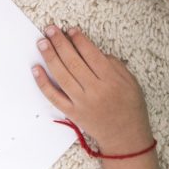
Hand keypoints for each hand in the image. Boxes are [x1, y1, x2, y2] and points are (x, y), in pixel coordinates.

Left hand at [32, 24, 152, 157]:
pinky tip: (36, 69)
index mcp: (112, 81)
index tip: (70, 29)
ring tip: (42, 43)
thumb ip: (115, 65)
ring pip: (62, 76)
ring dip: (50, 57)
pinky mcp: (72, 113)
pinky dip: (43, 83)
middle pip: (73, 62)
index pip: (91, 54)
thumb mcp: (131, 83)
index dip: (79, 40)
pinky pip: (54, 97)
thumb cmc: (130, 107)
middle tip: (50, 30)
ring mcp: (82, 103)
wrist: (126, 138)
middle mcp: (95, 90)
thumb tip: (94, 51)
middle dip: (60, 43)